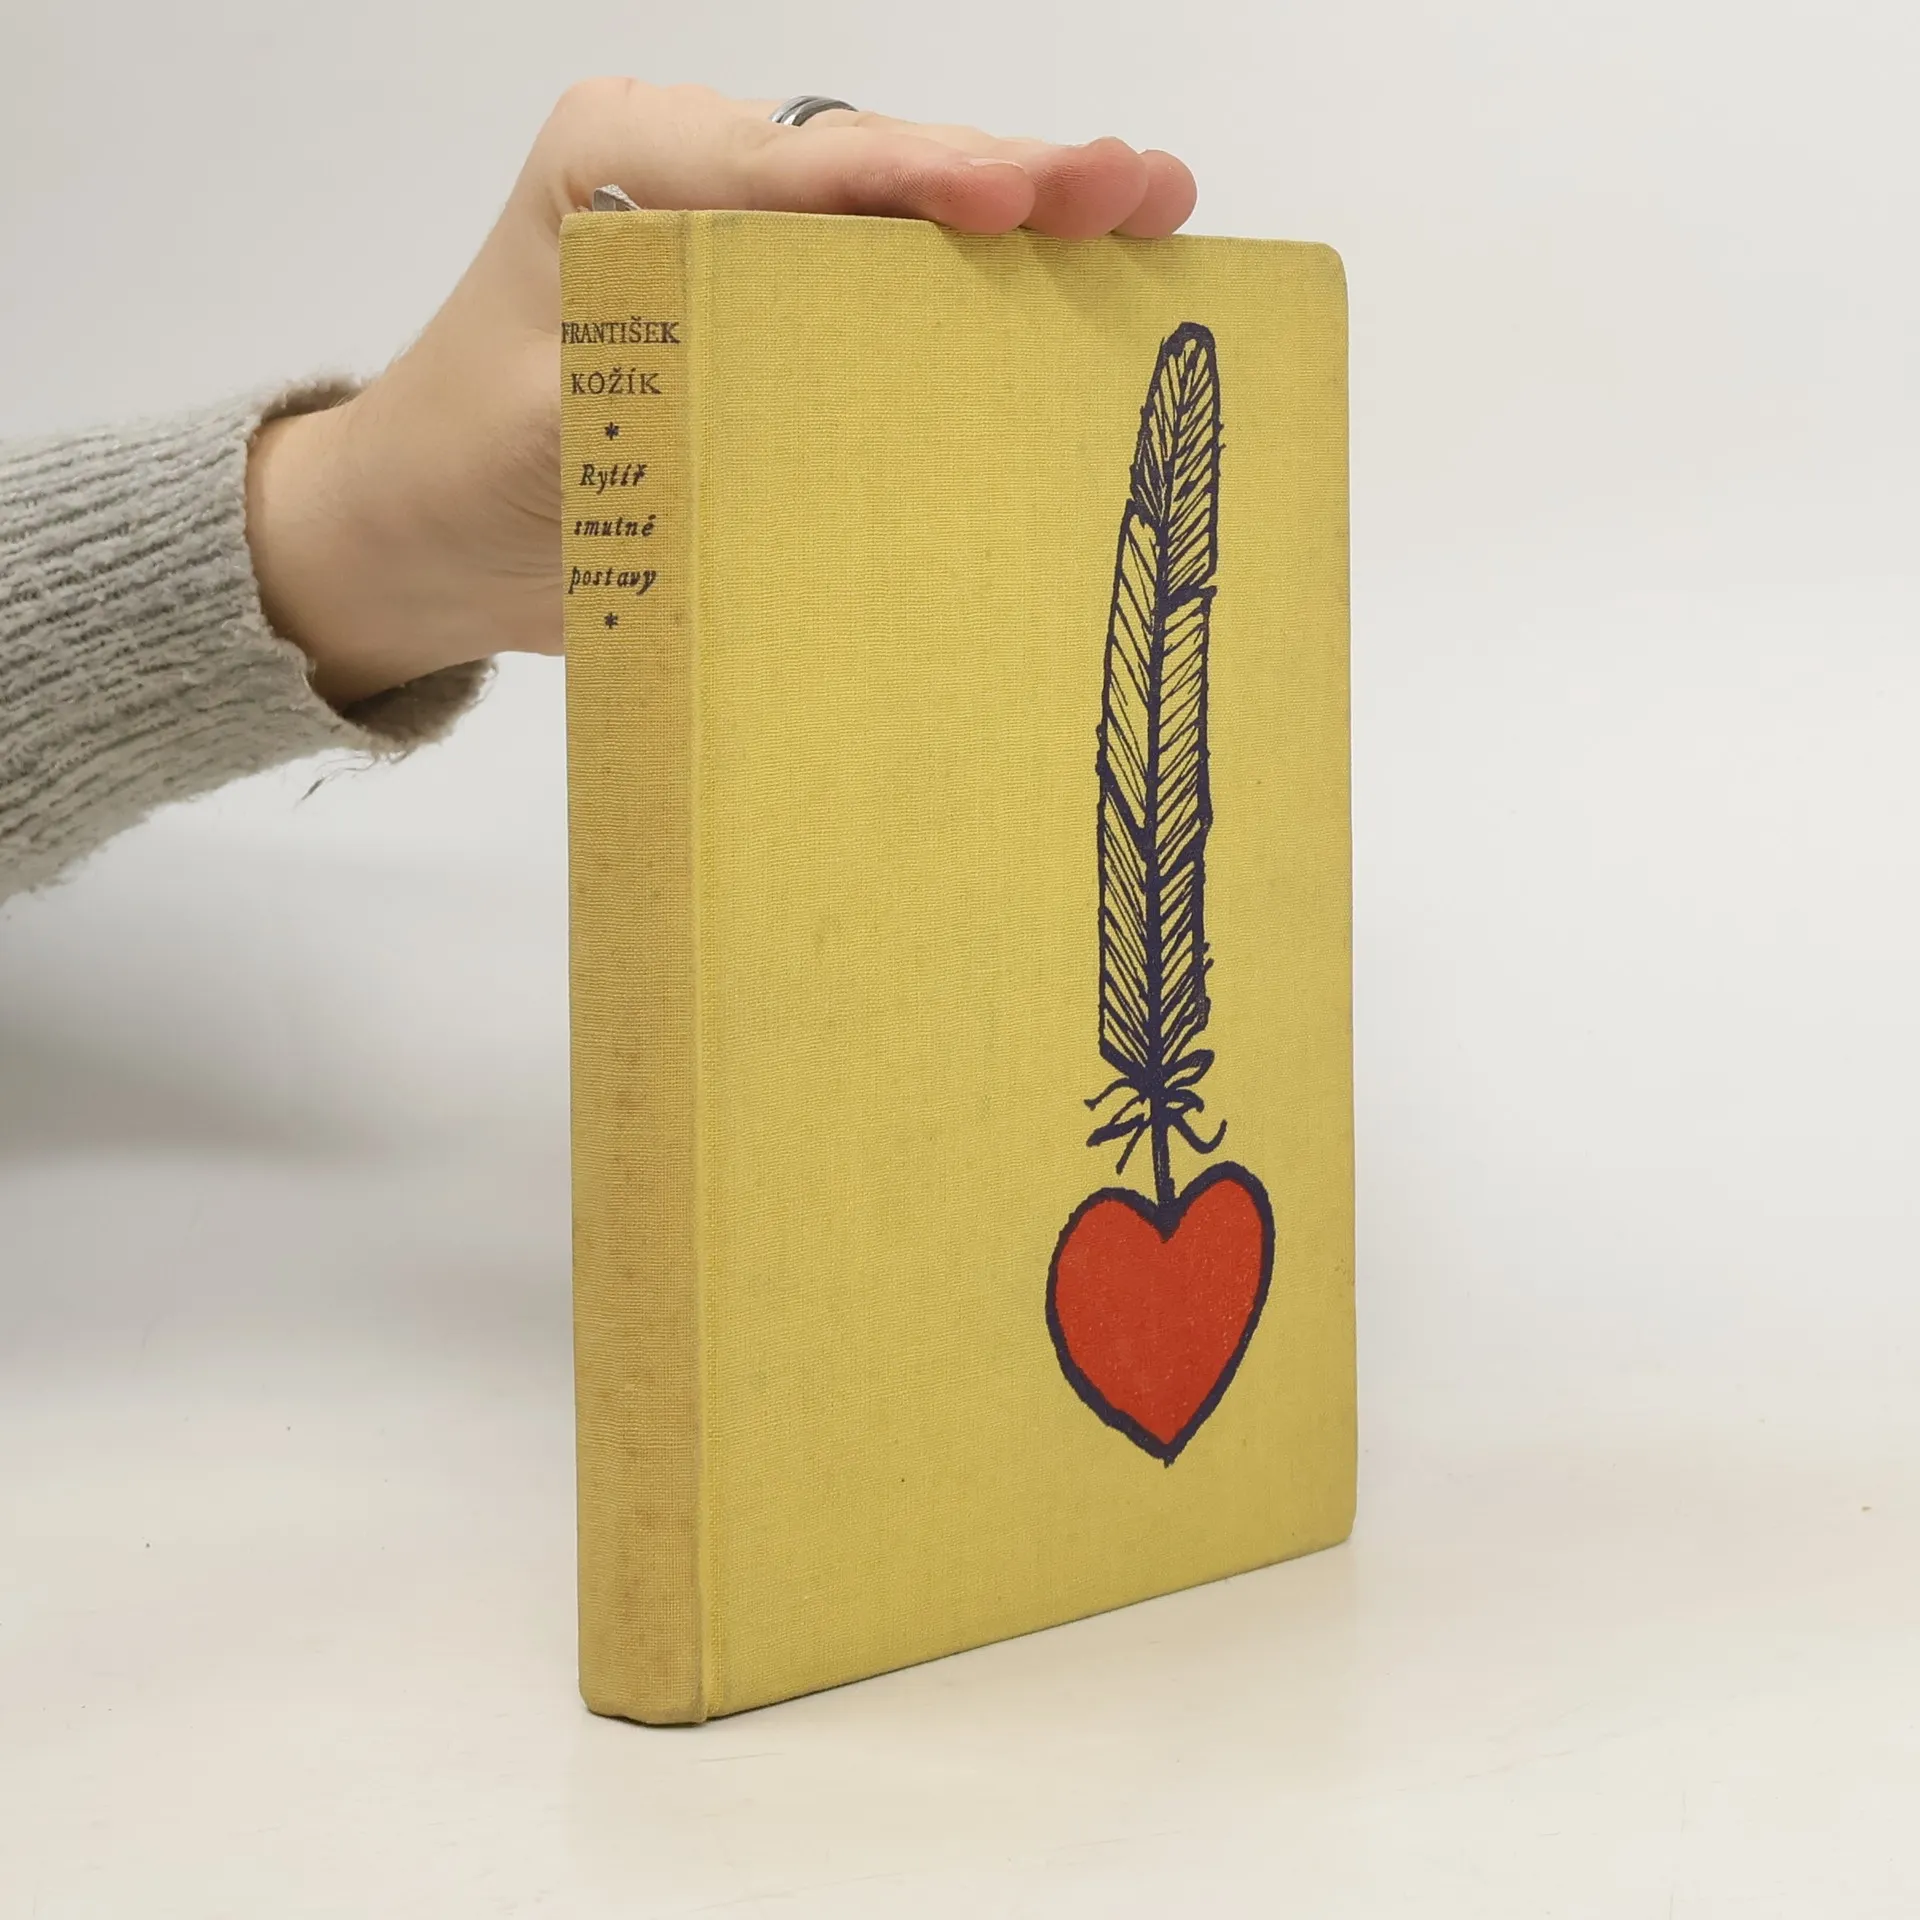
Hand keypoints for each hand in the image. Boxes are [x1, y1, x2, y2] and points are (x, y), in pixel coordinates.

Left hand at [245, 81, 1199, 708]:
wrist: (416, 535)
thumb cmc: (464, 475)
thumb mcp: (564, 428)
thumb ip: (683, 378)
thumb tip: (836, 385)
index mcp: (624, 162)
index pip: (807, 160)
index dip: (938, 175)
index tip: (1046, 196)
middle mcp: (686, 175)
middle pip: (875, 163)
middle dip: (1015, 179)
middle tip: (1148, 192)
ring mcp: (728, 236)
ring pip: (892, 212)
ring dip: (1015, 222)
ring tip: (1141, 217)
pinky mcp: (755, 306)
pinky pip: (873, 283)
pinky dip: (967, 290)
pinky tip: (1059, 285)